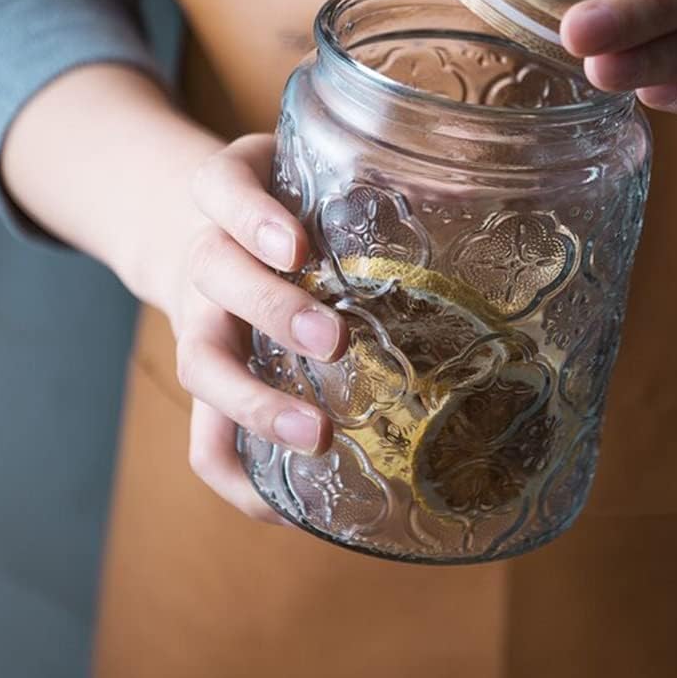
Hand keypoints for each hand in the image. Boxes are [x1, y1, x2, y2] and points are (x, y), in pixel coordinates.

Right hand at [170, 133, 345, 523]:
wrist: (213, 229)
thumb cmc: (288, 203)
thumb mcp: (311, 171)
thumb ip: (365, 180)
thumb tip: (478, 187)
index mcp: (231, 193)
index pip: (222, 189)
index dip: (251, 218)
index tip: (297, 248)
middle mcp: (207, 254)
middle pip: (215, 276)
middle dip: (273, 309)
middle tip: (334, 339)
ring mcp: (198, 319)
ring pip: (199, 361)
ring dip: (253, 401)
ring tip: (316, 432)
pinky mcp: (208, 377)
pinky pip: (199, 436)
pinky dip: (233, 474)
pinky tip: (282, 506)